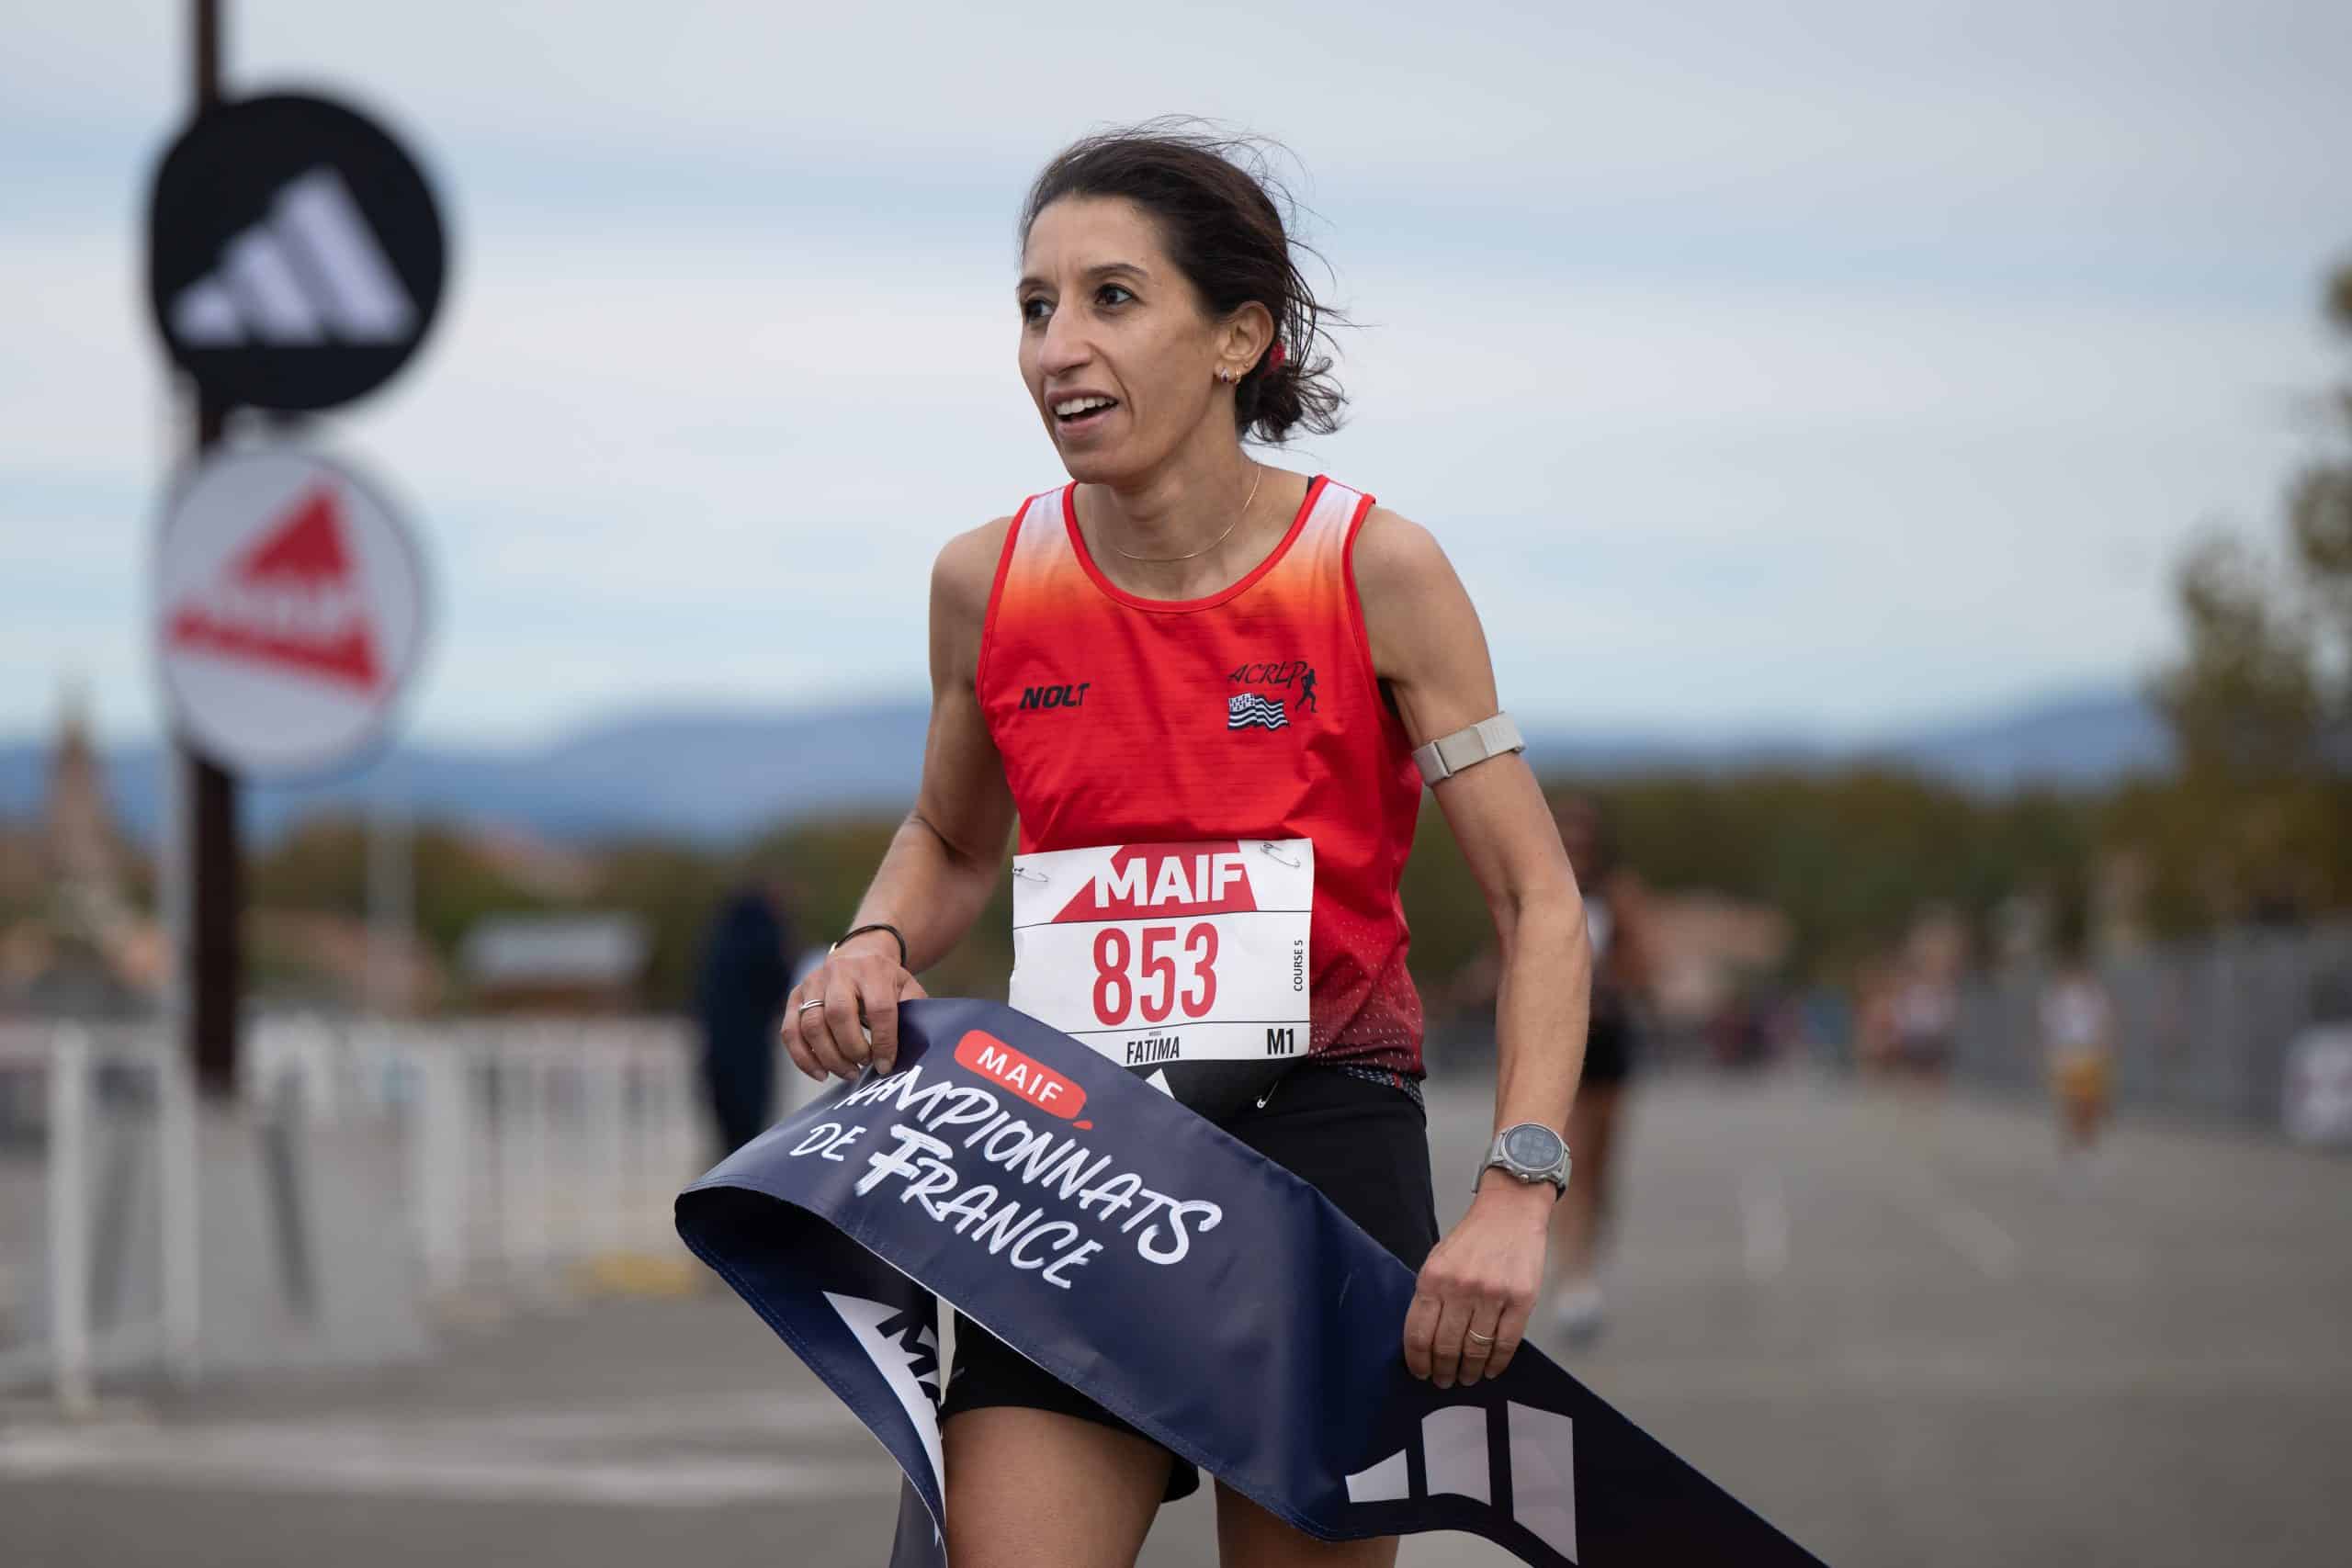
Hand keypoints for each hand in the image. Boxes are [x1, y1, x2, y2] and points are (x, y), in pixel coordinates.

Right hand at [782, 934, 927, 1080]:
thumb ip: (913, 1012)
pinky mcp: (796, 996)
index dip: (884, 1042)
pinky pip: (790, 1030)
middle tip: (863, 1066)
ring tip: (847, 1072)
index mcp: (872, 970)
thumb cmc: (887, 980)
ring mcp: (813, 983)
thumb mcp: (907, 988)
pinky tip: (821, 1072)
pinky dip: (803, 1057)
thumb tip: (913, 1048)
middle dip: (852, 1049)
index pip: (879, 1009)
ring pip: (811, 1025)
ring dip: (829, 1057)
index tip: (886, 1065)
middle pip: (838, 1014)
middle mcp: (839, 972)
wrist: (860, 953)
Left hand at [1403, 1175, 1551, 1387]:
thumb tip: (1423, 1341)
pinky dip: (1496, 1363)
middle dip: (1443, 1371)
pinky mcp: (1521, 1299)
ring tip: (1467, 1379)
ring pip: (1475, 1349)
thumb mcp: (1439, 1260)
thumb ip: (1431, 1296)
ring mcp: (1492, 1294)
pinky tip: (1490, 1370)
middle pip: (1446, 1347)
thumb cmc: (1473, 1239)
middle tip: (1444, 1382)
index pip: (1418, 1334)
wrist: (1511, 1212)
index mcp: (1433, 1278)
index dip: (1418, 1361)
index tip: (1420, 1374)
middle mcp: (1460, 1287)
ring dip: (1469, 1371)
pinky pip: (1506, 1343)